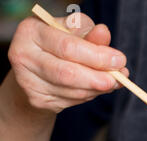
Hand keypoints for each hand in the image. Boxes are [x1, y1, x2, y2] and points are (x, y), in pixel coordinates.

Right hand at [7, 12, 128, 113]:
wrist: (36, 68)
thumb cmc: (58, 44)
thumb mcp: (73, 32)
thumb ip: (89, 34)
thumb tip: (103, 33)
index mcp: (31, 32)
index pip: (68, 47)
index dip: (97, 56)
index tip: (120, 60)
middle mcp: (23, 56)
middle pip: (68, 73)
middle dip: (99, 77)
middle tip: (120, 78)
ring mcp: (28, 81)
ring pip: (72, 90)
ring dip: (98, 88)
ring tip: (112, 82)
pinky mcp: (37, 100)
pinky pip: (71, 101)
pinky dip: (90, 95)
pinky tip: (96, 87)